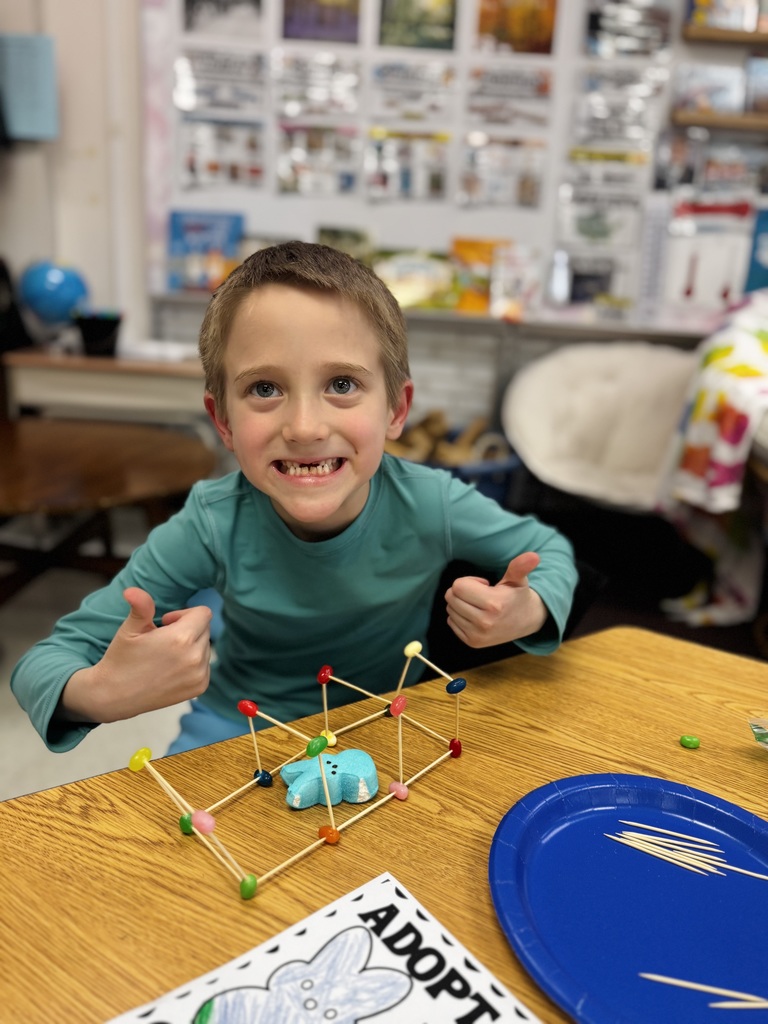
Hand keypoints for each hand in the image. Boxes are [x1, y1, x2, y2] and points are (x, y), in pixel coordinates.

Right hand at [60, 587, 212, 723]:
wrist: (115, 695)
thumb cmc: (122, 659)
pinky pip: (205, 664)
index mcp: (181, 639)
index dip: (184, 614)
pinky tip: (171, 668)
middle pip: (205, 628)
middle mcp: (195, 658)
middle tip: (162, 639)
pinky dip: (193, 662)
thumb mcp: (130, 629)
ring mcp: (199, 674)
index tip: (165, 623)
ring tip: (165, 656)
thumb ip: (141, 607)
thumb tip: (132, 590)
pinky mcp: (200, 687)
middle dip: (187, 628)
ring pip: (205, 646)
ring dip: (191, 646)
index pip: (203, 613)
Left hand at [444, 552, 546, 647]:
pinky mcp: (472, 643)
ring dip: (460, 603)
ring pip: (450, 609)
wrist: (527, 621)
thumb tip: (534, 556)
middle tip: (480, 594)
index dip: (469, 581)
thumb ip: (520, 566)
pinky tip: (476, 615)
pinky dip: (459, 616)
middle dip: (462, 591)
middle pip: (451, 597)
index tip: (484, 584)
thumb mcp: (518, 579)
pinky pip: (451, 622)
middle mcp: (484, 622)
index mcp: (494, 604)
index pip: (458, 586)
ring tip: (479, 605)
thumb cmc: (518, 596)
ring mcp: (477, 635)